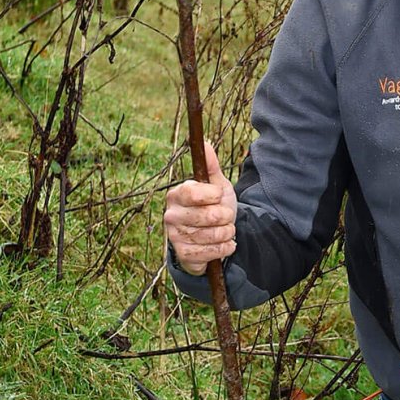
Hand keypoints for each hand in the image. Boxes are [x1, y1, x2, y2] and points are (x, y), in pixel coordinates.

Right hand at [163, 140, 237, 273]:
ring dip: (227, 233)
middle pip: (208, 216)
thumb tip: (205, 143)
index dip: (213, 196)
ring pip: (213, 235)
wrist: (214, 237)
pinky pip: (211, 252)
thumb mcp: (217, 186)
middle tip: (224, 216)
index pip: (194, 192)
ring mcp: (175, 236)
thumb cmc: (213, 208)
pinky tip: (224, 244)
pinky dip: (225, 248)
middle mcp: (171, 215)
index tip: (219, 196)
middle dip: (226, 217)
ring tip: (225, 230)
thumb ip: (211, 167)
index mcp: (177, 195)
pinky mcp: (183, 255)